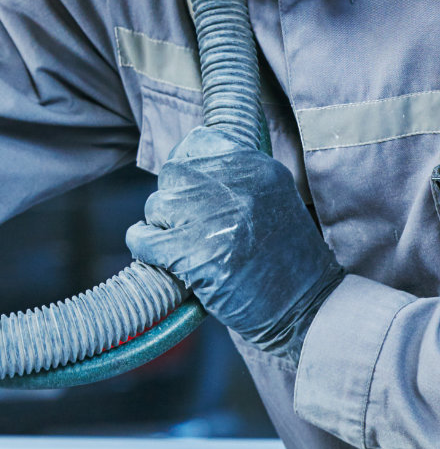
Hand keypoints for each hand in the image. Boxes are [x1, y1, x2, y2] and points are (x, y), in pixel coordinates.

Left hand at [126, 126, 343, 359]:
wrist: (307, 306)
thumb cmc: (287, 257)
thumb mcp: (274, 198)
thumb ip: (236, 177)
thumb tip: (185, 162)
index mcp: (256, 167)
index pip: (198, 142)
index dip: (187, 164)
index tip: (188, 185)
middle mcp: (233, 186)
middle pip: (172, 173)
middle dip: (173, 198)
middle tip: (186, 222)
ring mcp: (211, 218)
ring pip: (156, 205)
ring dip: (161, 225)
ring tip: (184, 244)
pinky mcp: (192, 253)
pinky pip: (142, 237)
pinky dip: (144, 246)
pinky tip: (159, 256)